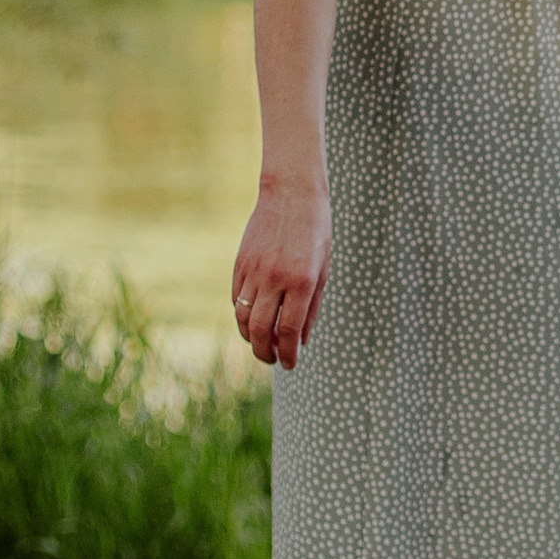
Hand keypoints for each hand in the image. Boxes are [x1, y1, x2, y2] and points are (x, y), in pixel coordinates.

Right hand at [231, 173, 330, 368]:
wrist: (292, 193)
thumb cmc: (316, 231)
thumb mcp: (323, 269)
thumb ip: (311, 307)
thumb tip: (300, 341)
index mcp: (301, 280)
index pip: (288, 330)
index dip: (288, 354)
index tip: (290, 365)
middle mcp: (274, 278)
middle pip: (260, 330)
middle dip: (265, 353)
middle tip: (273, 361)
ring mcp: (253, 271)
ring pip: (242, 318)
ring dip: (250, 338)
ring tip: (262, 345)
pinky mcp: (239, 264)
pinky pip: (236, 299)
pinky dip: (242, 316)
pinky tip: (253, 321)